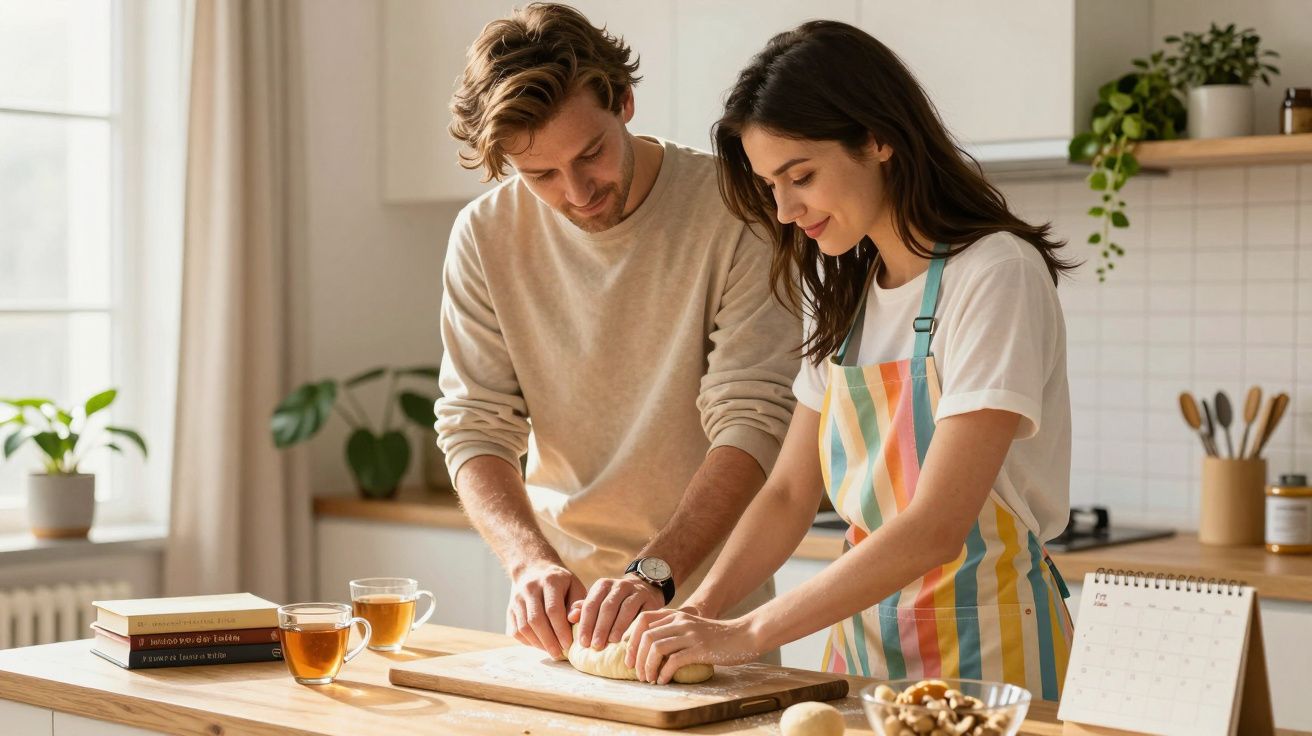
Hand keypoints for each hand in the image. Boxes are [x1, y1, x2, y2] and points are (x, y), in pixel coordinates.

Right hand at [506, 562, 585, 658]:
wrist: (533, 569)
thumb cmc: (561, 583)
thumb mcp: (574, 586)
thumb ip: (578, 603)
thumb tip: (574, 620)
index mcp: (549, 580)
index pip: (553, 609)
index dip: (561, 630)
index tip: (569, 644)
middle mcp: (530, 588)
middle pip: (536, 620)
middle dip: (549, 641)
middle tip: (560, 654)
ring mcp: (517, 599)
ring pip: (524, 627)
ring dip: (538, 644)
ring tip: (552, 652)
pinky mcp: (509, 609)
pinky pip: (516, 631)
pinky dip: (528, 642)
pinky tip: (541, 645)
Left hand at [565, 574, 663, 650]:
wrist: (645, 589)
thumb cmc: (616, 602)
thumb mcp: (599, 602)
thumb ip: (585, 609)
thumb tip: (571, 617)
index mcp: (603, 585)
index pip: (591, 604)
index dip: (586, 623)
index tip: (582, 642)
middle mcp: (619, 585)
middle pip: (608, 607)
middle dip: (600, 627)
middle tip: (595, 646)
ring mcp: (636, 592)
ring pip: (626, 609)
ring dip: (618, 626)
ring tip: (611, 642)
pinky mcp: (651, 600)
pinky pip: (643, 613)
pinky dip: (636, 626)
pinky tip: (631, 638)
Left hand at [627, 609, 761, 683]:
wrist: (745, 635)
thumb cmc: (718, 636)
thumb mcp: (693, 628)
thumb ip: (674, 632)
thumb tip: (650, 649)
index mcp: (676, 616)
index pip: (643, 621)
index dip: (631, 639)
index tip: (629, 657)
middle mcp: (681, 622)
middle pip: (646, 636)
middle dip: (636, 657)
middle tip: (637, 672)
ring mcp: (690, 634)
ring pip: (656, 647)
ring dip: (648, 666)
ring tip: (649, 678)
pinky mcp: (700, 649)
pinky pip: (673, 661)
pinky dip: (664, 673)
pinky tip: (663, 681)